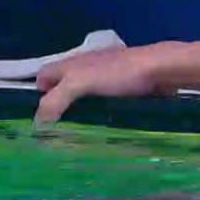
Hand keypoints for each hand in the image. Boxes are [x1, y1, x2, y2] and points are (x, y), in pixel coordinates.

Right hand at [34, 44, 177, 125]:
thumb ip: (56, 100)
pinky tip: (105, 128)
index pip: (44, 77)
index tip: (44, 119)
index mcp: (71, 64)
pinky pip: (107, 102)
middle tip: (60, 133)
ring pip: (86, 96)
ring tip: (81, 136)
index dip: (40, 95)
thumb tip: (38, 124)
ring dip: (83, 113)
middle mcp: (86, 68)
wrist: (161, 69)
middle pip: (64, 88)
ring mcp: (107, 78)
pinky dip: (103, 114)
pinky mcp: (125, 89)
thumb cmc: (118, 73)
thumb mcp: (80, 84)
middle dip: (61, 108)